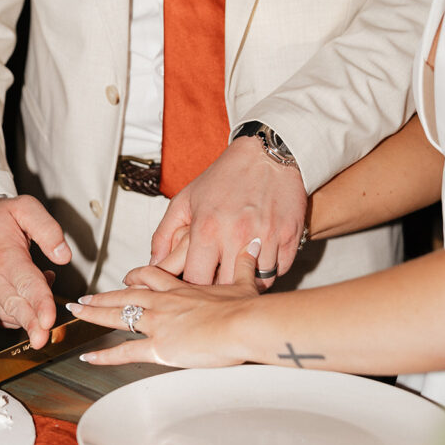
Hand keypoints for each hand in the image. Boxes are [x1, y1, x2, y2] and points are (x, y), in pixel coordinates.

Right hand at [0, 195, 70, 347]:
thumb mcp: (25, 208)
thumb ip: (48, 229)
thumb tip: (63, 255)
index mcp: (2, 254)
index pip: (26, 283)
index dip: (40, 303)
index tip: (49, 320)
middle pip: (14, 306)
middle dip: (31, 324)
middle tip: (43, 339)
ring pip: (8, 315)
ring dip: (30, 312)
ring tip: (38, 287)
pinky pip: (0, 318)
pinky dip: (17, 313)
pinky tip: (23, 295)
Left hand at [66, 240, 260, 366]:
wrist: (244, 323)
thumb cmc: (247, 307)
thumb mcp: (245, 281)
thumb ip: (245, 265)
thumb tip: (253, 246)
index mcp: (182, 290)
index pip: (152, 278)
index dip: (136, 277)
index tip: (127, 278)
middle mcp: (164, 303)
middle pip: (126, 295)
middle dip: (103, 295)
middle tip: (84, 296)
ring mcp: (158, 324)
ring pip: (118, 316)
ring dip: (94, 314)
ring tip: (77, 312)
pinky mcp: (159, 347)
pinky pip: (125, 352)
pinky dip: (104, 356)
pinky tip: (88, 358)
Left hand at [150, 138, 307, 288]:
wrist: (266, 154)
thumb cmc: (224, 177)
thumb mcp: (185, 200)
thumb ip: (164, 234)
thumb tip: (154, 264)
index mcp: (206, 229)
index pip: (196, 281)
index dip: (194, 288)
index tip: (197, 283)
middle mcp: (236, 235)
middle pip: (227, 288)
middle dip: (221, 290)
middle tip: (219, 283)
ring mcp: (266, 237)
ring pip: (258, 283)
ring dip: (249, 282)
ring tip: (241, 273)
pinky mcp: (290, 235)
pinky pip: (281, 270)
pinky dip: (271, 270)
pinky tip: (261, 260)